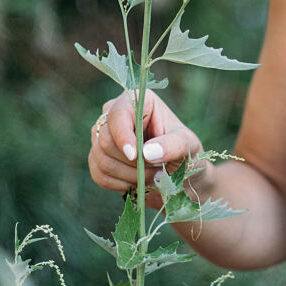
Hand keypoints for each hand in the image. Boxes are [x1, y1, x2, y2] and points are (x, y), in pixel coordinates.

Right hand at [88, 89, 205, 202]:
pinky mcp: (98, 158)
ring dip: (129, 176)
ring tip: (152, 175)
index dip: (122, 136)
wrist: (179, 176)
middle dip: (133, 162)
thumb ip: (172, 145)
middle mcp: (115, 115)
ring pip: (101, 159)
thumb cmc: (185, 153)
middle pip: (106, 140)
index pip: (118, 114)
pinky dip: (120, 184)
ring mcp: (103, 137)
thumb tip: (146, 152)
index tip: (135, 156)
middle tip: (157, 169)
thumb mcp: (187, 146)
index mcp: (137, 101)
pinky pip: (99, 175)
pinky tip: (137, 183)